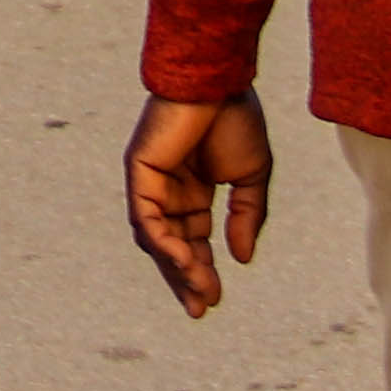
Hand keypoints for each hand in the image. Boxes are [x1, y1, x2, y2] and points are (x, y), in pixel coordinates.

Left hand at [124, 93, 272, 320]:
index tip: (216, 301)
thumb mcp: (252, 178)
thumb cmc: (236, 118)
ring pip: (156, 237)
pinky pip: (145, 216)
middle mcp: (168, 190)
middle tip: (202, 308)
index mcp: (193, 191)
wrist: (221, 81)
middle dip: (186, 278)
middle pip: (172, 245)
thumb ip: (247, 217)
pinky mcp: (139, 171)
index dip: (202, 271)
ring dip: (176, 266)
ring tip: (199, 290)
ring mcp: (151, 181)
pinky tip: (184, 261)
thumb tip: (242, 259)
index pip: (193, 241)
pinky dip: (163, 241)